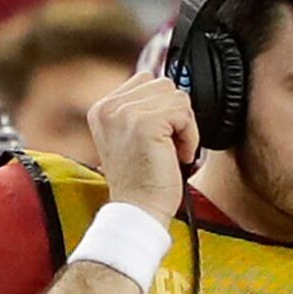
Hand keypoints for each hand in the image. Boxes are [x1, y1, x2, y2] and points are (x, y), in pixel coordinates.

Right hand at [88, 71, 198, 224]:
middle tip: (166, 148)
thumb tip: (171, 90)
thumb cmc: (141, 182)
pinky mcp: (145, 123)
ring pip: (177, 96)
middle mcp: (109, 107)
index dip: (162, 108)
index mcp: (102, 108)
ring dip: (184, 126)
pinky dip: (190, 137)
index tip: (157, 139)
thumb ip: (141, 109)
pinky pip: (184, 113)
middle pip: (164, 85)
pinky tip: (178, 157)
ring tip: (171, 152)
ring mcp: (125, 113)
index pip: (146, 80)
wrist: (137, 212)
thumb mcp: (132, 138)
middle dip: (174, 116)